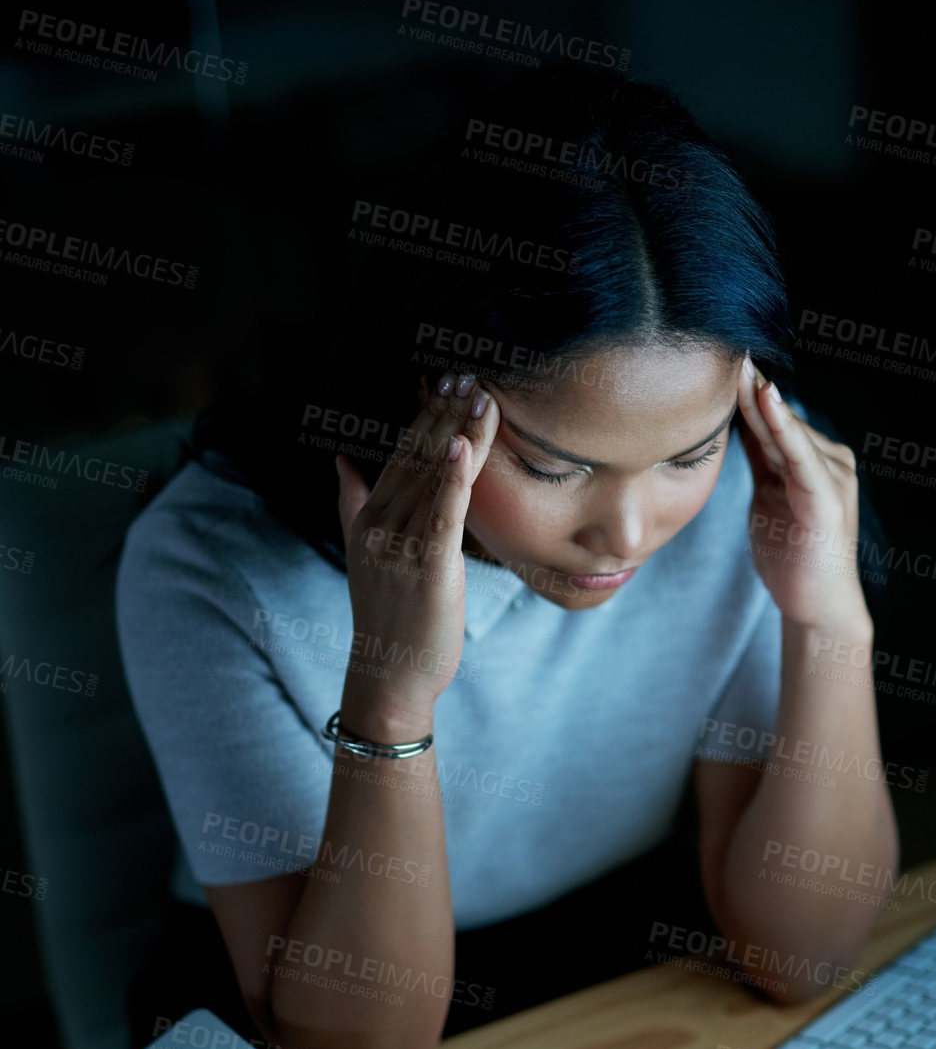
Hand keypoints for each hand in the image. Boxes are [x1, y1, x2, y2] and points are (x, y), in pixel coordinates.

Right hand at [335, 373, 499, 729]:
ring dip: (460, 434)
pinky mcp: (427, 570)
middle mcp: (381, 526)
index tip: (449, 382)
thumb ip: (352, 503)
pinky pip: (442, 516)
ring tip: (483, 397)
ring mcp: (402, 547)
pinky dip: (454, 480)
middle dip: (445, 414)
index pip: (402, 455)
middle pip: (418, 458)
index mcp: (369, 518)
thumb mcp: (364, 554)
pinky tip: (464, 447)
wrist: (389, 675)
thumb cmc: (388, 618)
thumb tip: (340, 461)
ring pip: (434, 480)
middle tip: (471, 373)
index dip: (426, 417)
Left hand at [736, 355, 870, 639]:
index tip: (715, 356)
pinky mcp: (828, 499)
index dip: (741, 390)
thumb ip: (760, 461)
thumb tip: (735, 424)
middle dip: (748, 385)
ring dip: (759, 398)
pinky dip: (785, 426)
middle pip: (776, 417)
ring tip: (735, 364)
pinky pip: (800, 456)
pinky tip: (768, 398)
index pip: (768, 419)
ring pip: (787, 430)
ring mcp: (832, 477)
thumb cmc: (792, 556)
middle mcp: (827, 459)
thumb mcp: (767, 498)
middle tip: (721, 344)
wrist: (815, 608)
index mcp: (809, 460)